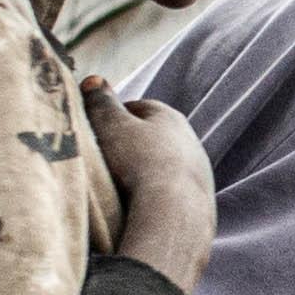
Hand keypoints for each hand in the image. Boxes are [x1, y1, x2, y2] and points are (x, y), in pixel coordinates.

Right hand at [97, 88, 220, 284]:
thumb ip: (101, 103)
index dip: (115, 118)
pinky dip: (157, 197)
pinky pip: (172, 194)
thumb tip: (93, 79)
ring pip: (166, 167)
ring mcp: (200, 173)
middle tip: (106, 161)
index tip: (97, 132)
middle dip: (132, 146)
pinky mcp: (201, 202)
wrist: (174, 214)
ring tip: (122, 189)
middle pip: (154, 139)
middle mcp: (190, 141)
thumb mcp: (111, 126)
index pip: (139, 108)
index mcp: (170, 117)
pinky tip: (141, 208)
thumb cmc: (139, 162)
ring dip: (146, 173)